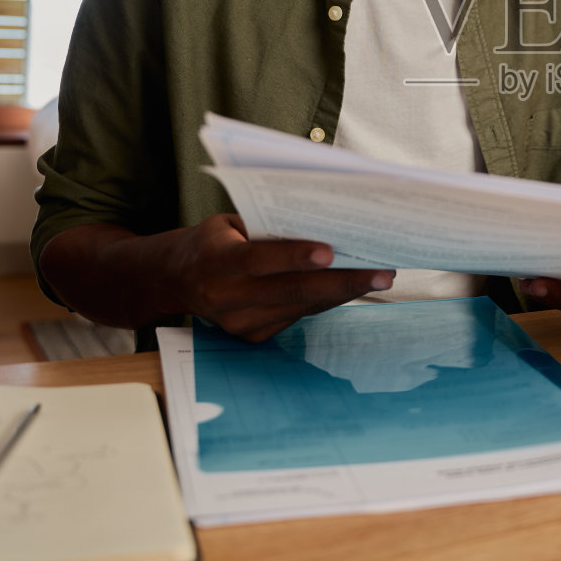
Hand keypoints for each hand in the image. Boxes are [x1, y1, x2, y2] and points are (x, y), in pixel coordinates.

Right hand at [162, 213, 391, 341]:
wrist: (177, 279)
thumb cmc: (214, 240)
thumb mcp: (229, 224)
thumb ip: (267, 228)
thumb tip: (324, 225)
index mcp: (215, 263)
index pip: (259, 260)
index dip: (294, 257)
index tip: (331, 252)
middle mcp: (226, 299)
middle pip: (292, 291)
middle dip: (343, 282)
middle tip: (383, 274)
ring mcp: (240, 324)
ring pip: (302, 307)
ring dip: (344, 292)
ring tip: (381, 277)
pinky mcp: (253, 336)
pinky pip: (298, 316)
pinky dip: (326, 300)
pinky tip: (353, 287)